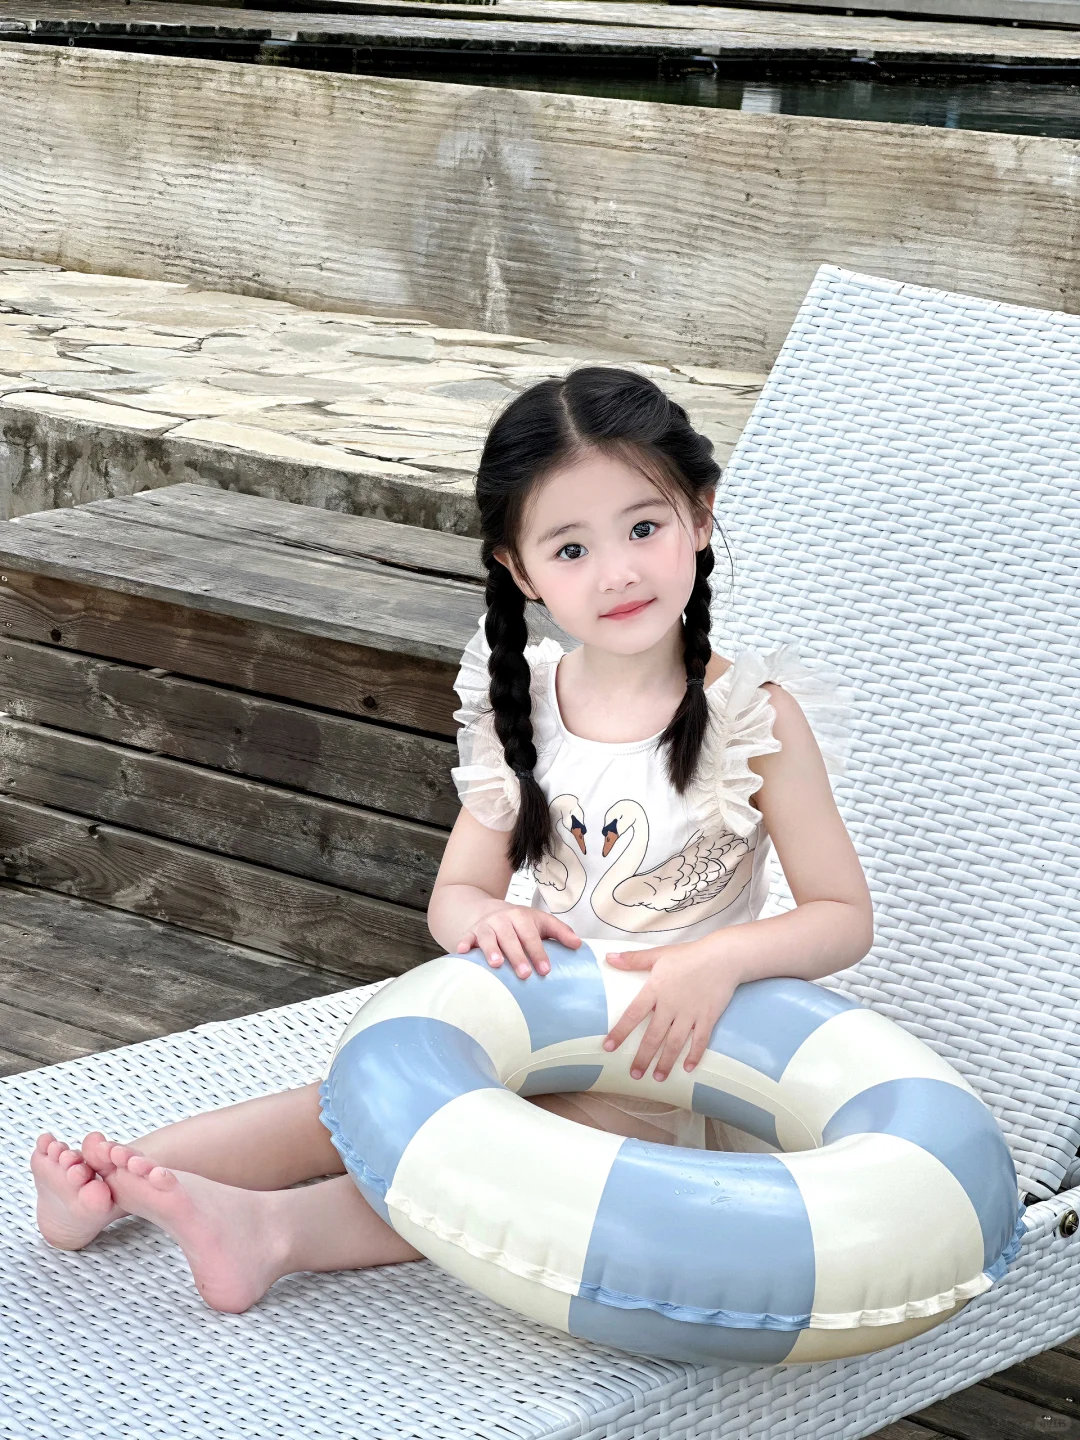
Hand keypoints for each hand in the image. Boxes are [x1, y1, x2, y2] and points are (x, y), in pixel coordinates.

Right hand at [455, 903, 580, 978]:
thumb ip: (560, 932)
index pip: (531, 935)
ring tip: (496, 964)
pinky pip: (466, 938)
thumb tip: (578, 944)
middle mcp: (502, 920)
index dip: (538, 952)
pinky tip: (462, 953)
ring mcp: (485, 926)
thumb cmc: (519, 922)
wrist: (488, 909)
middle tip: (525, 974)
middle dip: (517, 956)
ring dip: (491, 949)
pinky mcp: (470, 932)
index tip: (545, 970)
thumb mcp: (540, 921)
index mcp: (521, 917)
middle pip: (510, 938)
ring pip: (488, 937)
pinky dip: (464, 944)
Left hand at [603, 941, 740, 1080]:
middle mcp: (671, 1005)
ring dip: (666, 1062)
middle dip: (643, 1057)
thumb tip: (608, 957)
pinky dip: (695, 1055)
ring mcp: (690, 1013)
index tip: (608, 1047)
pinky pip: (700, 1041)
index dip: (620, 1032)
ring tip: (658, 1077)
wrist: (723, 957)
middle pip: (653, 1036)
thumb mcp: (658, 954)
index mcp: (656, 989)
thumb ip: (633, 959)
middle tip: (635, 1075)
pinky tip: (688, 1068)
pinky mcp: (708, 1018)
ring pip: (675, 1043)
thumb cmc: (689, 955)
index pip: (633, 1014)